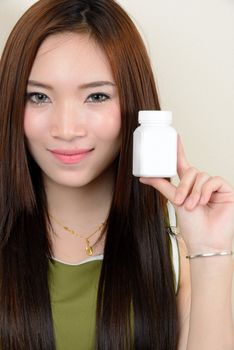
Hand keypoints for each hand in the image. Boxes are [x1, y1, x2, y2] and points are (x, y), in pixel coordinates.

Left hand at [139, 135, 233, 253]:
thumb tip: (143, 176)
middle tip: (182, 201)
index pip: (183, 163)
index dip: (179, 150)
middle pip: (191, 170)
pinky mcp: (226, 190)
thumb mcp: (174, 200)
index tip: (175, 136)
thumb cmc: (192, 225)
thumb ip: (162, 185)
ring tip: (194, 206)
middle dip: (184, 186)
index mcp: (189, 185)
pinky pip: (214, 180)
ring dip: (195, 192)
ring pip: (201, 176)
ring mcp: (214, 187)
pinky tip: (205, 201)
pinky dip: (207, 190)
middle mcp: (201, 184)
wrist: (205, 240)